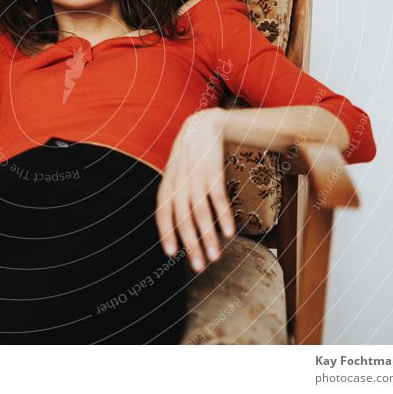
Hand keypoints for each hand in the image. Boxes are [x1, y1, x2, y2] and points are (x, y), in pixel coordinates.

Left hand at [155, 108, 235, 273]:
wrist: (203, 125)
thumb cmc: (189, 157)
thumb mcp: (175, 174)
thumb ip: (173, 196)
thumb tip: (178, 227)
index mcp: (167, 185)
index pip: (162, 214)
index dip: (166, 234)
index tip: (172, 255)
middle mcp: (179, 183)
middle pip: (183, 219)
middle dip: (190, 245)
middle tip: (199, 267)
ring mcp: (196, 178)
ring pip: (200, 213)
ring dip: (208, 237)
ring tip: (215, 257)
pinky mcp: (213, 172)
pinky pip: (218, 198)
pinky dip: (223, 216)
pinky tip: (229, 233)